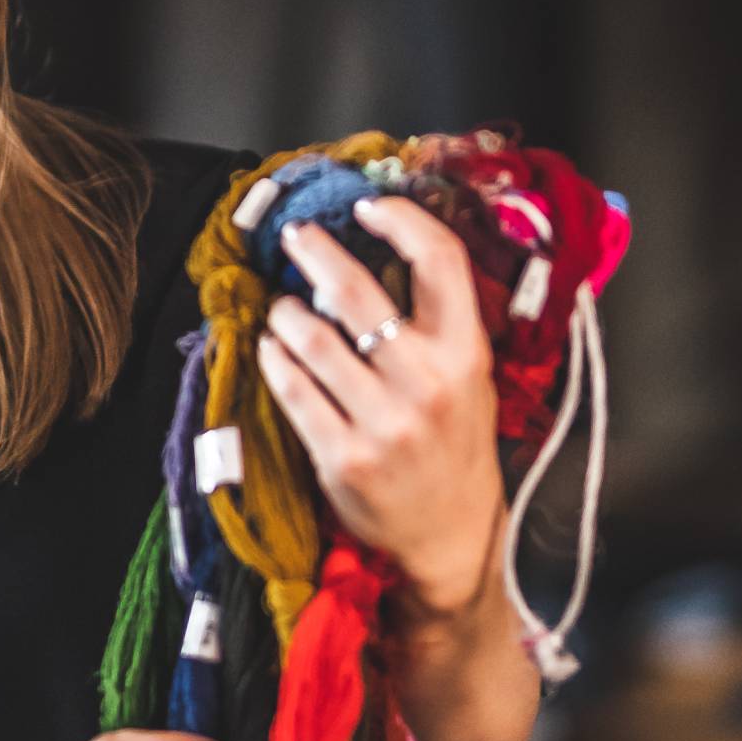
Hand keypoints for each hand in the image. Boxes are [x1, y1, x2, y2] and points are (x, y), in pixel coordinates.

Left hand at [258, 195, 505, 616]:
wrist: (449, 533)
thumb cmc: (454, 445)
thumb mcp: (468, 378)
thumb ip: (436, 323)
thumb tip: (376, 255)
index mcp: (465, 353)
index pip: (440, 259)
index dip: (400, 219)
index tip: (368, 208)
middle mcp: (426, 383)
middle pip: (357, 292)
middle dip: (315, 253)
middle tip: (294, 238)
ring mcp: (381, 423)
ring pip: (312, 340)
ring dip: (286, 313)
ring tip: (283, 309)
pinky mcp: (340, 457)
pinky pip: (292, 391)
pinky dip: (275, 359)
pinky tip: (273, 349)